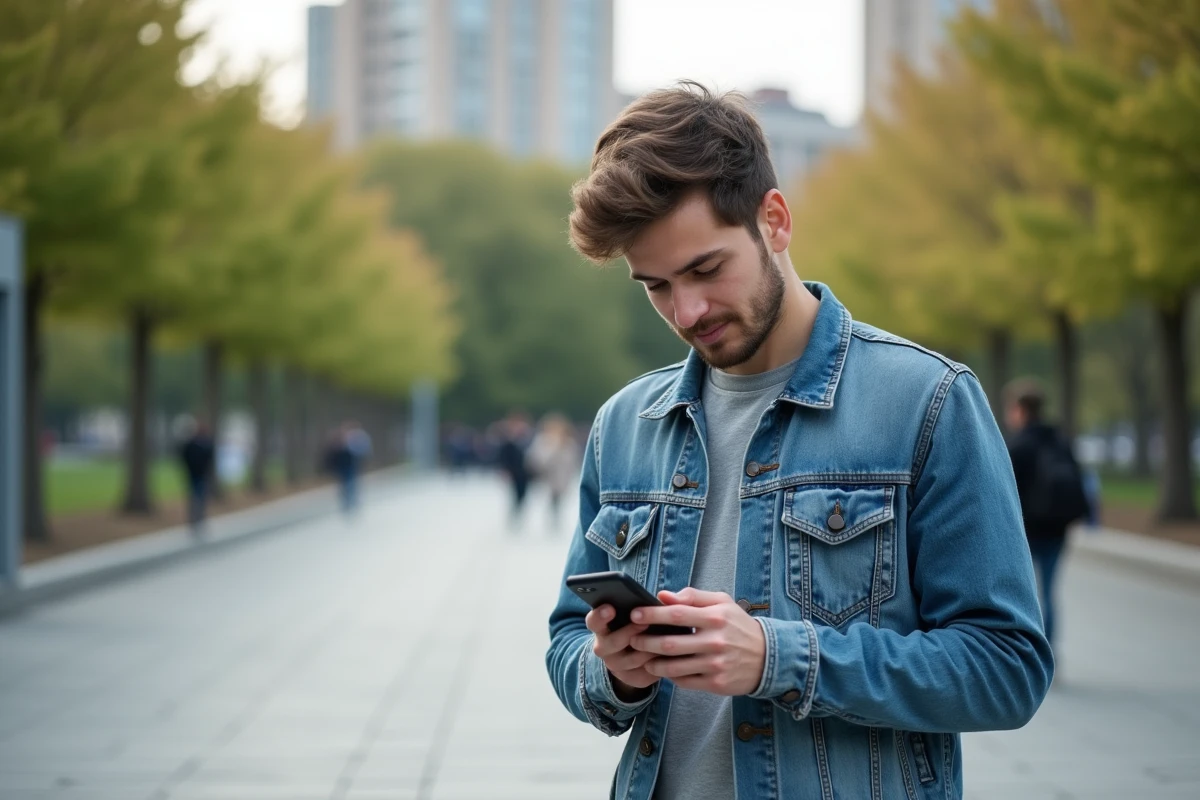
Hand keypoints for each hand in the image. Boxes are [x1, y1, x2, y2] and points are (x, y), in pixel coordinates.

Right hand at [585, 604, 659, 698]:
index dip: (600, 615)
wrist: (639, 653)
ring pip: (630, 660)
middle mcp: (603, 647)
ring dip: (647, 649)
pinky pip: (644, 674)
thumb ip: (646, 604)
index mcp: (601, 627)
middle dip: (628, 633)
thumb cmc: (639, 624)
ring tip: (664, 640)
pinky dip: (657, 664)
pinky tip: (669, 656)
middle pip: (610, 643)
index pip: (593, 621)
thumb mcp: (638, 613)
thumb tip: (663, 596)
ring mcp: (616, 665)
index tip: (611, 608)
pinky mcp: (631, 678)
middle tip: (644, 623)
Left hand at [628, 588, 765, 695]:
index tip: (634, 614)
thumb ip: (693, 597)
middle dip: (646, 641)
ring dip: (654, 663)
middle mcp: (715, 641)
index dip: (652, 615)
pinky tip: (664, 670)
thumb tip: (663, 595)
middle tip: (632, 639)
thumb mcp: (722, 603)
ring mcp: (716, 664)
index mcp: (716, 617)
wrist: (768, 657)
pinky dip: (670, 676)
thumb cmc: (738, 626)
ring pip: (674, 666)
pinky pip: (685, 681)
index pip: (676, 614)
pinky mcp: (716, 683)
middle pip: (670, 643)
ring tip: (644, 658)